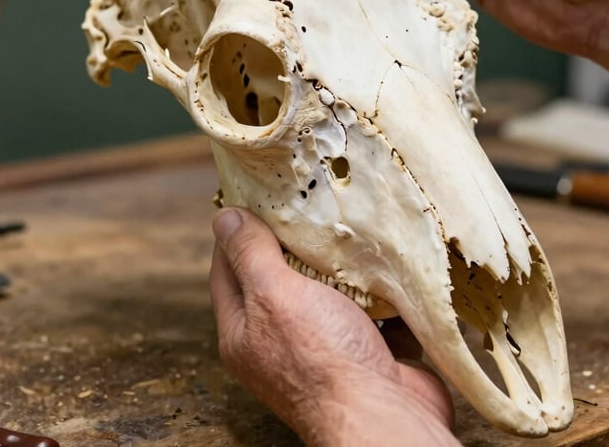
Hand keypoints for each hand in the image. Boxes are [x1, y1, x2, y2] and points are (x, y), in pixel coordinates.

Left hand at [210, 207, 459, 446]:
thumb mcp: (274, 295)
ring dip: (338, 261)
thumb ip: (250, 255)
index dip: (238, 229)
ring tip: (345, 221)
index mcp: (244, 331)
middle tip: (307, 199)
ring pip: (325, 289)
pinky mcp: (364, 350)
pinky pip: (366, 306)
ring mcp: (323, 347)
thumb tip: (223, 217)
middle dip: (294, 239)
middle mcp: (278, 341)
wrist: (385, 416)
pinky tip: (380, 256)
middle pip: (278, 275)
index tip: (256, 192)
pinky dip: (374, 285)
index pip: (228, 267)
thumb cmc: (323, 359)